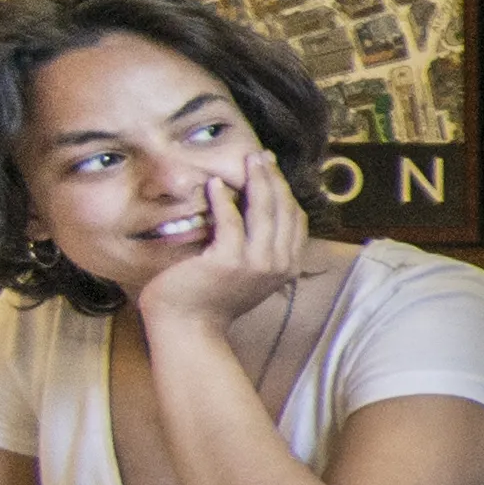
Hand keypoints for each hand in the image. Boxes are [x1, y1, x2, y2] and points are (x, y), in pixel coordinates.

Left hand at [134, 157, 310, 333]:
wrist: (188, 328)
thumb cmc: (211, 301)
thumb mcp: (247, 276)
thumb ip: (259, 252)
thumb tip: (255, 219)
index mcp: (286, 267)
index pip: (295, 220)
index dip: (285, 192)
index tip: (271, 170)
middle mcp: (278, 264)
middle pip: (284, 209)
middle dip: (273, 178)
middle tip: (259, 156)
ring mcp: (256, 263)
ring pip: (264, 210)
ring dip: (256, 180)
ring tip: (246, 160)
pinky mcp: (229, 261)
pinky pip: (230, 220)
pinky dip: (223, 199)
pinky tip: (215, 185)